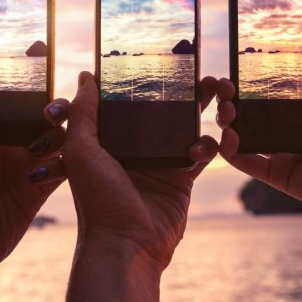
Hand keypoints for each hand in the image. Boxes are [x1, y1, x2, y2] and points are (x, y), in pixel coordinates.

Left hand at [0, 77, 64, 284]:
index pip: (8, 98)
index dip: (24, 74)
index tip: (37, 48)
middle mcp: (11, 146)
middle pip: (39, 115)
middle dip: (56, 102)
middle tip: (63, 101)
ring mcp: (28, 167)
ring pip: (58, 139)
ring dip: (67, 132)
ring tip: (74, 129)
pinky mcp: (41, 189)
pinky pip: (64, 169)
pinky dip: (74, 161)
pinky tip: (84, 154)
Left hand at [61, 72, 219, 271]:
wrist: (126, 246)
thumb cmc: (97, 200)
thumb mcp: (81, 150)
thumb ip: (83, 112)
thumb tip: (87, 76)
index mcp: (108, 138)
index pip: (128, 100)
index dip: (145, 79)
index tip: (163, 56)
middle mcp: (133, 147)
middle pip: (161, 110)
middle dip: (182, 90)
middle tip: (200, 71)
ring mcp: (159, 162)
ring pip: (185, 126)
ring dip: (203, 109)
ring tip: (219, 92)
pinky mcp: (181, 179)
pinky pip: (201, 154)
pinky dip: (211, 144)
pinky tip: (215, 138)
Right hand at [218, 3, 301, 216]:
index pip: (268, 91)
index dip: (247, 80)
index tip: (233, 68)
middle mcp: (293, 130)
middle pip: (250, 112)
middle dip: (230, 99)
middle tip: (225, 89)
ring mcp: (285, 153)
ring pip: (244, 136)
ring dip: (227, 121)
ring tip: (226, 109)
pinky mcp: (280, 175)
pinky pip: (248, 163)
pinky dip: (231, 152)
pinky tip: (227, 136)